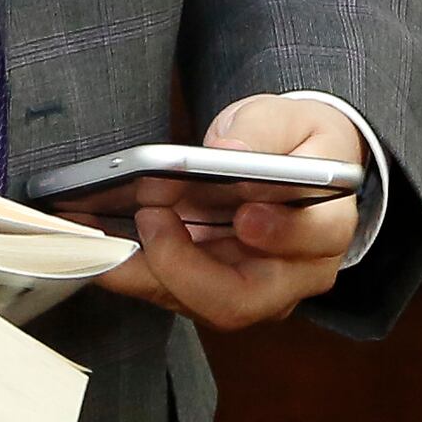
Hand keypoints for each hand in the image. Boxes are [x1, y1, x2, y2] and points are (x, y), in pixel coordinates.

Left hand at [97, 96, 368, 333]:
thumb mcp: (287, 118)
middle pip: (243, 298)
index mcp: (327, 226)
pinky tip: (94, 237)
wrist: (292, 167)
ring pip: (197, 303)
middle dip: (185, 266)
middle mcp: (294, 275)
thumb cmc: (293, 144)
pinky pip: (169, 292)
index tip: (245, 216)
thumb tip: (229, 151)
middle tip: (149, 216)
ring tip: (98, 230)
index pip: (314, 240)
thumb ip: (263, 131)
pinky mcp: (213, 292)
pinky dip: (130, 268)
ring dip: (143, 270)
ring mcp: (252, 292)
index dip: (282, 234)